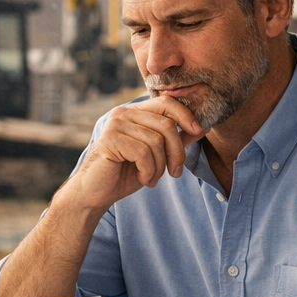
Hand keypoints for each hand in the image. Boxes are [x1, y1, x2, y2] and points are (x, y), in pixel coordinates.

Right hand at [68, 96, 203, 213]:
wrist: (95, 193)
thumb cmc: (125, 173)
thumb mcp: (155, 155)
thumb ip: (173, 139)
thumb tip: (201, 128)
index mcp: (134, 113)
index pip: (166, 103)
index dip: (185, 115)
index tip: (198, 131)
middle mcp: (123, 113)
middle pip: (165, 125)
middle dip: (176, 152)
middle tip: (175, 172)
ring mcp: (115, 125)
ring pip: (156, 141)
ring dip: (159, 166)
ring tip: (152, 178)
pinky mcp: (110, 140)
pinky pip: (142, 153)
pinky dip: (148, 170)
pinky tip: (141, 178)